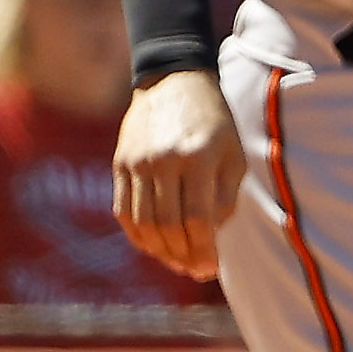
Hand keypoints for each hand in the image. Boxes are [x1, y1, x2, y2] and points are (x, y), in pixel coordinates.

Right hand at [112, 68, 246, 280]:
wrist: (174, 81)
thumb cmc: (213, 122)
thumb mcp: (232, 154)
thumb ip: (224, 197)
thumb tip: (210, 238)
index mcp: (198, 156)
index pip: (197, 219)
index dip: (203, 251)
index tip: (210, 269)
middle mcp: (163, 160)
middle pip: (168, 226)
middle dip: (183, 256)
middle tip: (195, 270)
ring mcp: (137, 162)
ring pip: (143, 224)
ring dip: (160, 252)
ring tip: (178, 261)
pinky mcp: (120, 164)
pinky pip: (124, 212)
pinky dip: (138, 236)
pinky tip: (155, 245)